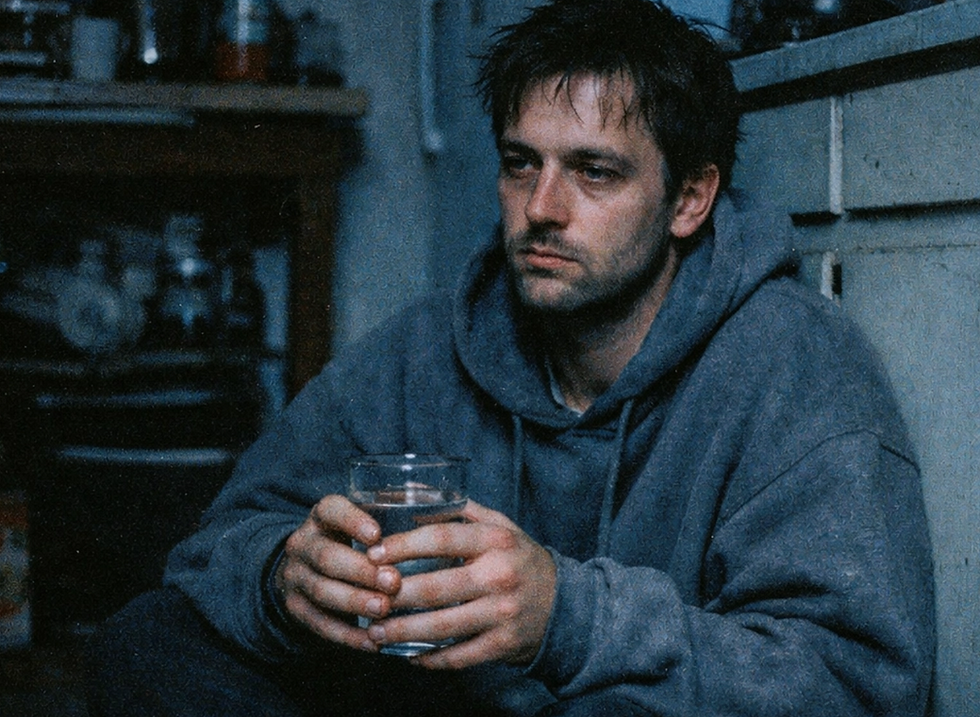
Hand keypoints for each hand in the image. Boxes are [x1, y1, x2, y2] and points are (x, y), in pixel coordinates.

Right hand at [276, 494, 401, 651]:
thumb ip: (391, 513)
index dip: (353, 521)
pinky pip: (319, 624)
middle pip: (326, 556)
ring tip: (384, 609)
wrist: (303, 569)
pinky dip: (347, 635)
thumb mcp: (359, 520)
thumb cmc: (349, 540)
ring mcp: (295, 577)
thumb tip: (441, 503)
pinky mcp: (295, 608)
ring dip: (354, 601)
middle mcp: (303, 543)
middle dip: (360, 570)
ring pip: (321, 590)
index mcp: (322, 515)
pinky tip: (372, 641)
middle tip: (393, 581)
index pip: (331, 510)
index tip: (377, 535)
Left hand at [364, 500, 555, 668]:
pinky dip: (430, 660)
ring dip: (402, 632)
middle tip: (364, 598)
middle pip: (434, 587)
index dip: (402, 546)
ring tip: (375, 632)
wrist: (565, 605)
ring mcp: (502, 614)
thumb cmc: (521, 559)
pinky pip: (459, 657)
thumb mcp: (501, 526)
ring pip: (441, 627)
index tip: (372, 554)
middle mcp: (499, 576)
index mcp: (496, 541)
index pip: (440, 539)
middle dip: (393, 596)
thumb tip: (414, 491)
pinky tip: (408, 656)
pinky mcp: (503, 645)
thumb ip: (461, 509)